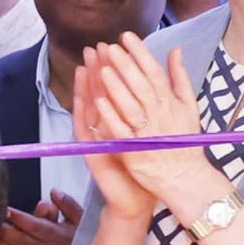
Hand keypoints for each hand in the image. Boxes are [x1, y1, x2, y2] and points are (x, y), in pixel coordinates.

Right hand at [73, 50, 161, 223]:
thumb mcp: (151, 132)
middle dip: (100, 69)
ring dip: (86, 87)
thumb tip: (158, 83)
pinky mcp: (94, 155)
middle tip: (97, 47)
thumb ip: (152, 107)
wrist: (138, 199)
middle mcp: (107, 127)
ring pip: (90, 108)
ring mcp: (98, 140)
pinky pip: (88, 133)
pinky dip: (85, 116)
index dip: (116, 66)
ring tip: (85, 65)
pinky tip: (85, 100)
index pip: (117, 87)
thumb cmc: (145, 166)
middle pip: (101, 92)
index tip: (116, 45)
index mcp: (121, 119)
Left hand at [82, 34, 213, 218]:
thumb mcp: (189, 105)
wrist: (185, 177)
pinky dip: (112, 116)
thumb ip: (179, 77)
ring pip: (131, 106)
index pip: (154, 72)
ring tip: (103, 68)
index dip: (140, 53)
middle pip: (141, 85)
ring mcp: (148, 133)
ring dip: (117, 87)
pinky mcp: (136, 150)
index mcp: (171, 102)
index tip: (127, 36)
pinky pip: (122, 131)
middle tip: (111, 47)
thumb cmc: (184, 140)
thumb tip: (175, 50)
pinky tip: (100, 102)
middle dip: (126, 65)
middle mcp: (160, 114)